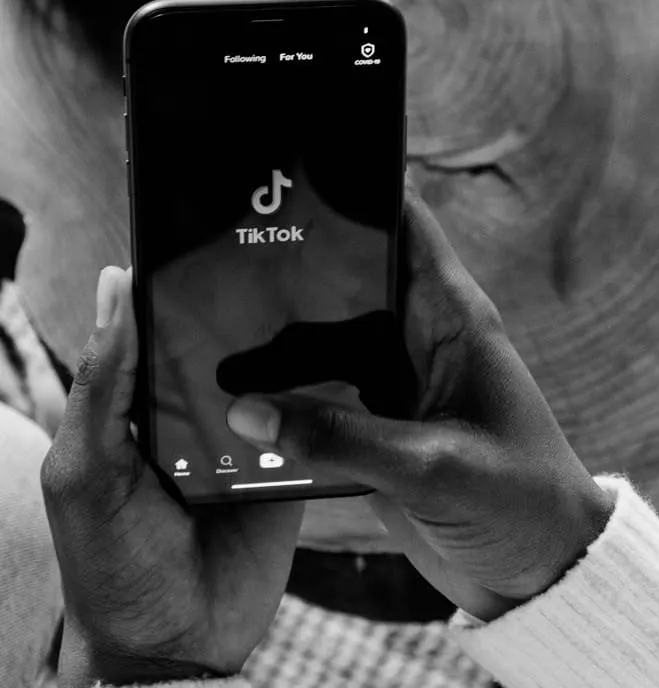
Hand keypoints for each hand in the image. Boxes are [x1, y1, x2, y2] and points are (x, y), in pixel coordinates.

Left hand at [41, 268, 303, 687]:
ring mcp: (249, 439)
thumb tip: (116, 286)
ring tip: (337, 293)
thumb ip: (103, 386)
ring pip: (277, 378)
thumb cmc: (111, 561)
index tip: (219, 231)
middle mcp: (198, 412)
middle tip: (294, 250)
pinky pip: (311, 426)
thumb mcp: (86, 469)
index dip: (186, 282)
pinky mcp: (289, 468)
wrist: (174, 646)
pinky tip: (352, 366)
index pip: (168, 326)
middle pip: (230, 345)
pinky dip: (326, 402)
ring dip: (299, 348)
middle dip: (255, 308)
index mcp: (146, 402)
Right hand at [226, 183, 614, 620]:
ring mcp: (395, 380)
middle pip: (349, 277)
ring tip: (210, 332)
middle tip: (220, 258)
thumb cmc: (517, 504)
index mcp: (451, 316)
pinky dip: (288, 391)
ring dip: (281, 338)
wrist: (535, 569)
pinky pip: (323, 391)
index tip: (288, 173)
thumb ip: (341, 438)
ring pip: (327, 336)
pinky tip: (241, 398)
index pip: (403, 222)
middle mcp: (419, 337)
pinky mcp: (378, 422)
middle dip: (293, 267)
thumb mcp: (431, 466)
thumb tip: (247, 409)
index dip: (353, 189)